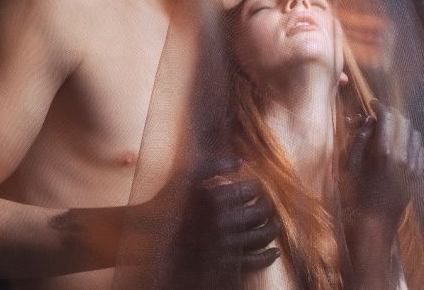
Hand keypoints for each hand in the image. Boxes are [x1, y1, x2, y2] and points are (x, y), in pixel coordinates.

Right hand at [165, 156, 281, 287]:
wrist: (150, 235)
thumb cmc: (167, 200)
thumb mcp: (184, 176)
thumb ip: (212, 164)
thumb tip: (241, 161)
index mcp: (215, 198)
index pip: (252, 189)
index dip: (258, 187)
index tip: (257, 187)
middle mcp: (222, 221)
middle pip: (261, 211)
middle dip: (268, 206)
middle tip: (266, 203)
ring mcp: (224, 243)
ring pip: (262, 235)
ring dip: (273, 228)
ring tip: (273, 223)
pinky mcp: (223, 263)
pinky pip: (254, 261)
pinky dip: (268, 257)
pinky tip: (274, 252)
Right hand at [342, 99, 423, 231]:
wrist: (375, 220)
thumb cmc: (356, 192)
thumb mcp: (350, 163)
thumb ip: (358, 138)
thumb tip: (366, 120)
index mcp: (383, 152)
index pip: (387, 117)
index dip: (379, 106)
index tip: (372, 103)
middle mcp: (402, 156)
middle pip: (403, 121)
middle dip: (392, 113)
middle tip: (380, 113)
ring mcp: (412, 165)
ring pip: (414, 133)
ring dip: (402, 125)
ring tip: (390, 127)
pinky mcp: (417, 174)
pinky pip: (419, 148)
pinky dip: (410, 139)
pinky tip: (400, 142)